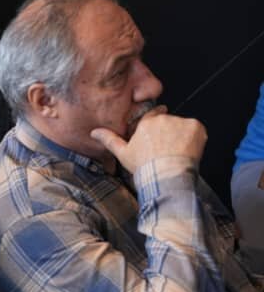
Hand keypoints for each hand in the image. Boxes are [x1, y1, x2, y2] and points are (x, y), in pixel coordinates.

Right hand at [90, 107, 206, 174]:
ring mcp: (180, 122)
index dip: (157, 124)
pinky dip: (195, 138)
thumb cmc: (144, 167)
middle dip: (170, 133)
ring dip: (183, 136)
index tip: (160, 131)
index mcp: (146, 123)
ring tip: (177, 154)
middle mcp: (163, 119)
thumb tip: (94, 132)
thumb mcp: (123, 154)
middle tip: (168, 151)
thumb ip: (109, 139)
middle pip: (169, 122)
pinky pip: (197, 129)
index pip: (153, 114)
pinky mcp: (195, 127)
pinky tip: (187, 151)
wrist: (165, 176)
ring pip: (183, 126)